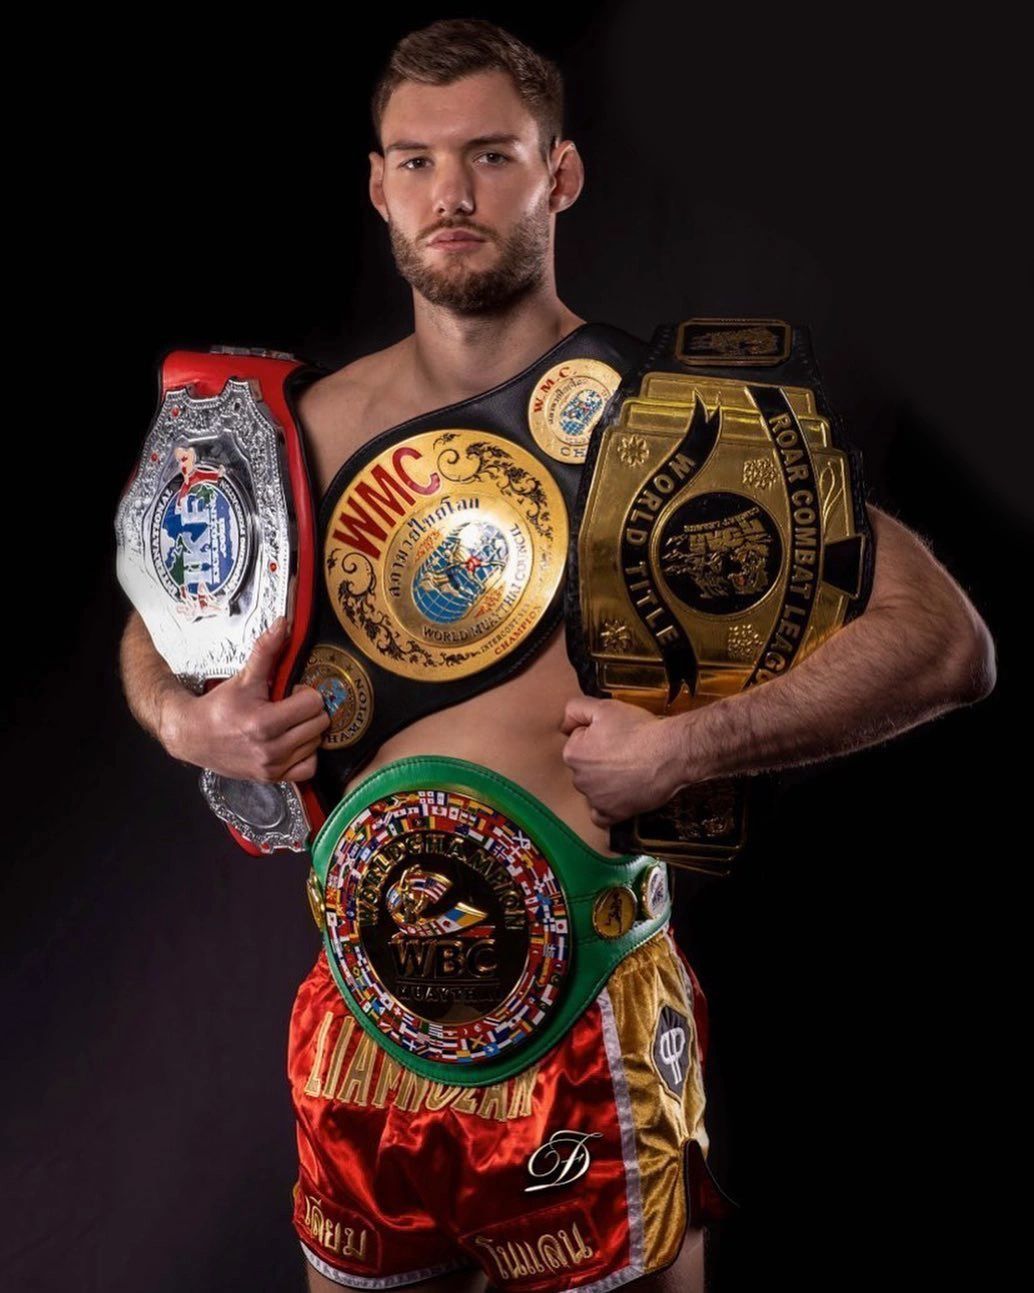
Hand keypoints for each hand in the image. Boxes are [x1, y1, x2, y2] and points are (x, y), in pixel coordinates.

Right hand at [160, 617, 329, 781]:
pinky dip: (306, 755)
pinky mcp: (271, 778)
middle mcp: (270, 749)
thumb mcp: (244, 678)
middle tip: (290, 707)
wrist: (192, 735)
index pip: (313, 704)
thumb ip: (266, 650)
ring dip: (308, 732)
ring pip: (316, 745)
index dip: (306, 693)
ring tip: (288, 723)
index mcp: (264, 722)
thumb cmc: (218, 707)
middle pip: (319, 724)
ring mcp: (272, 767)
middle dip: (309, 711)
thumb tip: (284, 623)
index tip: (292, 693)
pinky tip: (293, 743)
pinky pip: (308, 769)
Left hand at [559, 695, 686, 827]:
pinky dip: (607, 806)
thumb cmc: (638, 730)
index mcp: (572, 754)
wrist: (670, 753)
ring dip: (604, 782)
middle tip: (621, 750)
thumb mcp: (604, 707)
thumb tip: (565, 721)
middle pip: (584, 767)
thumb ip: (576, 709)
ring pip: (593, 789)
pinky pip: (601, 815)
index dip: (595, 735)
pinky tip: (618, 795)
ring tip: (627, 769)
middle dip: (598, 759)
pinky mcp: (614, 813)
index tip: (611, 734)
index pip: (577, 743)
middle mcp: (579, 780)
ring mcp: (596, 799)